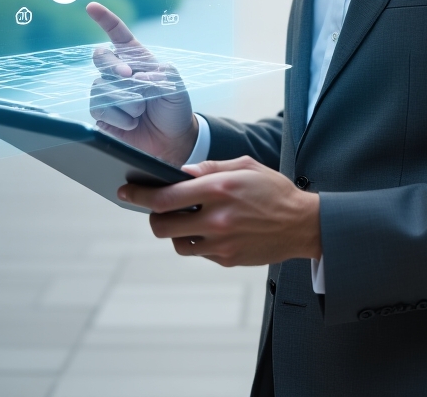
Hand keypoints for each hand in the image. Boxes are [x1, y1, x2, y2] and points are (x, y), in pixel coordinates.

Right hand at [86, 2, 197, 165]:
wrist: (172, 139)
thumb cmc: (174, 107)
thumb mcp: (176, 85)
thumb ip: (160, 74)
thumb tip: (137, 77)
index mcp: (137, 59)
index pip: (118, 34)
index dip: (105, 19)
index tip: (91, 6)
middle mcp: (118, 72)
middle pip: (101, 56)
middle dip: (113, 65)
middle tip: (129, 76)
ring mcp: (108, 92)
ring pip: (101, 86)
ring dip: (126, 100)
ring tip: (142, 110)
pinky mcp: (101, 113)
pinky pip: (99, 108)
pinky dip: (119, 117)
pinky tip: (132, 122)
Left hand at [118, 156, 321, 266]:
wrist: (302, 224)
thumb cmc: (272, 189)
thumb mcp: (244, 166)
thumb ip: (209, 168)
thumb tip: (179, 172)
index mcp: (219, 189)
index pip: (165, 197)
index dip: (139, 195)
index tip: (125, 191)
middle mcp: (216, 218)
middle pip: (161, 225)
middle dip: (152, 216)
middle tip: (156, 209)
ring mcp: (220, 243)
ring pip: (176, 242)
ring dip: (174, 230)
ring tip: (186, 218)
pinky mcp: (226, 260)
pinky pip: (197, 252)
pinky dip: (195, 240)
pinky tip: (207, 228)